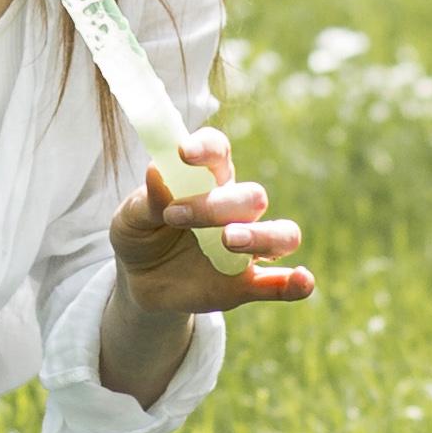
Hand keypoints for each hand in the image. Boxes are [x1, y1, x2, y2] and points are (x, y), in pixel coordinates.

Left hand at [106, 124, 312, 314]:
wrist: (140, 281)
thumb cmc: (139, 235)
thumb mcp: (129, 218)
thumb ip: (144, 200)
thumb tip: (157, 173)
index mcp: (206, 181)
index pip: (218, 153)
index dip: (206, 148)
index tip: (183, 153)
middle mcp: (234, 210)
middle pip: (252, 196)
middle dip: (220, 204)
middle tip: (176, 215)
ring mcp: (245, 248)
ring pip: (282, 235)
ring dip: (262, 236)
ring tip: (229, 241)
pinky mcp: (245, 284)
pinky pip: (280, 284)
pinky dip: (296, 283)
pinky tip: (302, 280)